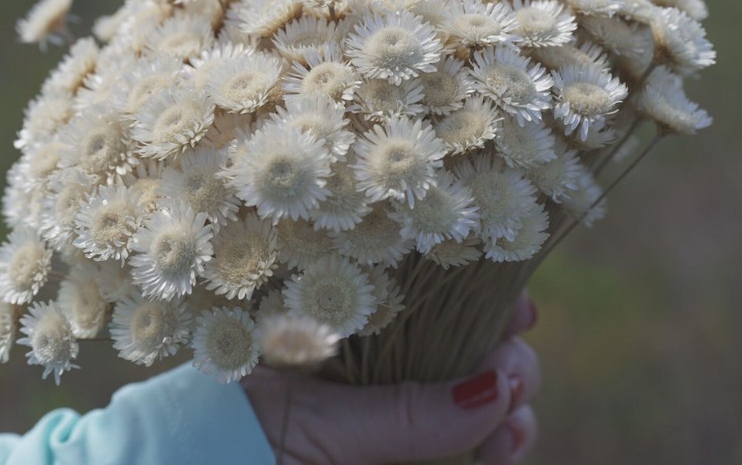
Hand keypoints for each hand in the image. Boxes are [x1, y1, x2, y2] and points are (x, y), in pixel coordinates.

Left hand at [242, 291, 540, 463]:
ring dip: (508, 409)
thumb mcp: (313, 424)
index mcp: (337, 330)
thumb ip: (401, 412)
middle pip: (459, 345)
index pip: (419, 293)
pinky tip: (502, 449)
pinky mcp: (393, 454)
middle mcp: (365, 366)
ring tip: (513, 432)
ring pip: (470, 399)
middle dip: (504, 359)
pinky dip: (491, 444)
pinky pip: (457, 444)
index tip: (516, 309)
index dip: (474, 293)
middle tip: (514, 380)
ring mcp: (381, 414)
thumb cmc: (225, 446)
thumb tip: (497, 389)